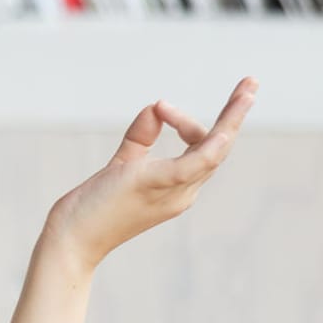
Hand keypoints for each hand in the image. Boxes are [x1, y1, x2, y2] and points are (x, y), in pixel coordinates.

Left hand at [44, 76, 257, 271]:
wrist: (71, 239)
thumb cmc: (92, 207)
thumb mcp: (122, 164)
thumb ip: (140, 138)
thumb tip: (154, 108)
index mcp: (177, 187)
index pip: (200, 148)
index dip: (185, 122)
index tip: (159, 107)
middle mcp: (182, 192)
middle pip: (218, 148)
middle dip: (234, 115)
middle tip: (251, 83)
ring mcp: (173, 191)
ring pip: (214, 151)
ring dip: (232, 119)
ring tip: (249, 89)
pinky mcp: (156, 185)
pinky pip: (194, 165)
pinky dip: (210, 146)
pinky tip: (224, 130)